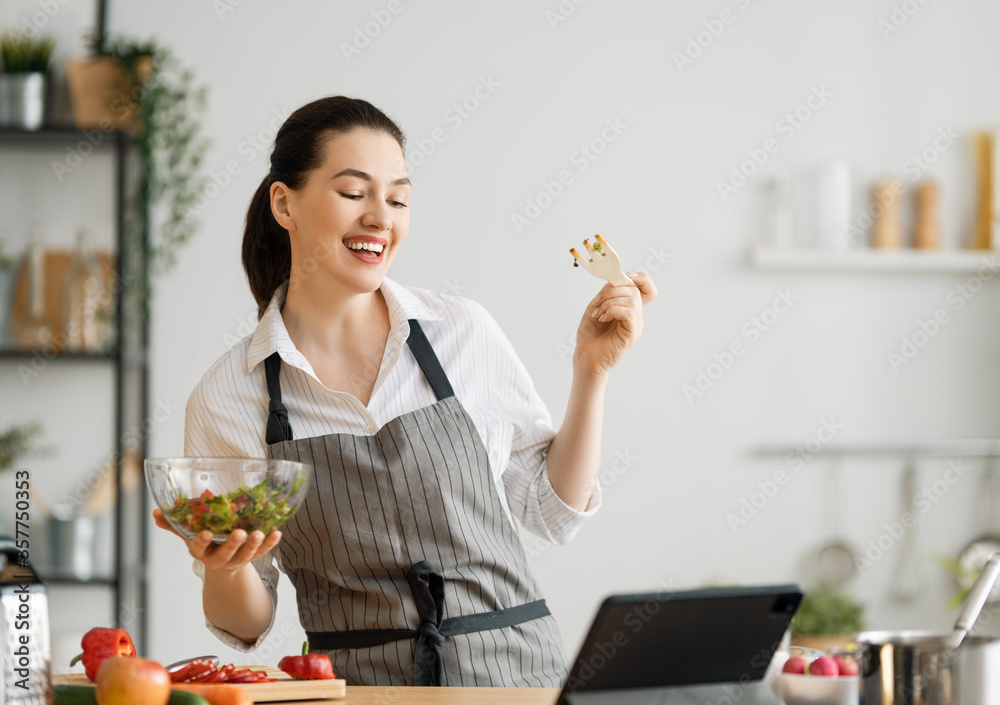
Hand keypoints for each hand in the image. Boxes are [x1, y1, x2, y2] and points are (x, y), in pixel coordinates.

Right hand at [152, 508, 280, 571]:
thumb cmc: (204, 542)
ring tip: (260, 533)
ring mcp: (237, 559)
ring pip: (246, 555)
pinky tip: (277, 532)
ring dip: (254, 545)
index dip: (202, 541)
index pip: (199, 547)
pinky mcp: (252, 557)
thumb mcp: (188, 534)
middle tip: (240, 533)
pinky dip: (270, 543)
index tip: (206, 533)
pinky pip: (263, 552)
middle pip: (226, 553)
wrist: (221, 563)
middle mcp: (218, 558)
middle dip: (233, 544)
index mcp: (200, 550)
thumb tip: (156, 511)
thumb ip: (173, 523)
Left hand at [574, 271, 656, 376]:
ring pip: (632, 300)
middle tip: (597, 304)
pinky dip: (613, 310)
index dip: (641, 278)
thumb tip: (619, 279)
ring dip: (610, 302)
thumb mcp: (596, 306)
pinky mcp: (632, 334)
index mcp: (629, 308)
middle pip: (634, 290)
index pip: (647, 289)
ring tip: (598, 313)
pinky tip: (603, 318)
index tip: (625, 276)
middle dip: (612, 291)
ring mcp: (636, 325)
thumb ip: (608, 292)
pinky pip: (629, 312)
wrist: (585, 357)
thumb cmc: (590, 334)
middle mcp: (636, 316)